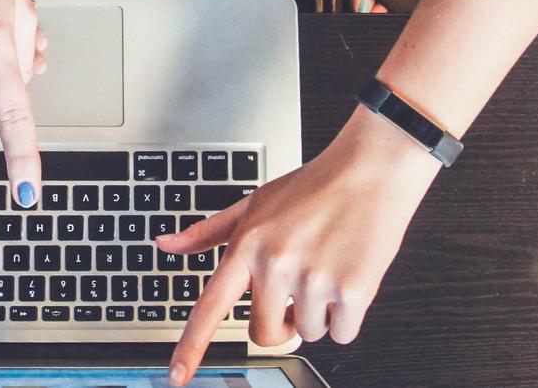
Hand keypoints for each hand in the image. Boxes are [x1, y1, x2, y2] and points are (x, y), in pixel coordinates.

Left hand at [158, 108, 442, 384]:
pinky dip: (348, 316)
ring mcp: (313, 279)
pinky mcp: (352, 290)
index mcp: (248, 245)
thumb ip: (208, 232)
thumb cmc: (314, 187)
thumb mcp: (254, 203)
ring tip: (327, 268)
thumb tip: (166, 245)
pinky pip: (342, 334)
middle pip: (265, 334)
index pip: (211, 307)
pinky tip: (349, 276)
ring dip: (319, 313)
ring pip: (308, 333)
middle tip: (296, 292)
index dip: (191, 346)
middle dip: (281, 323)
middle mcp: (276, 264)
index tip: (178, 376)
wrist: (371, 170)